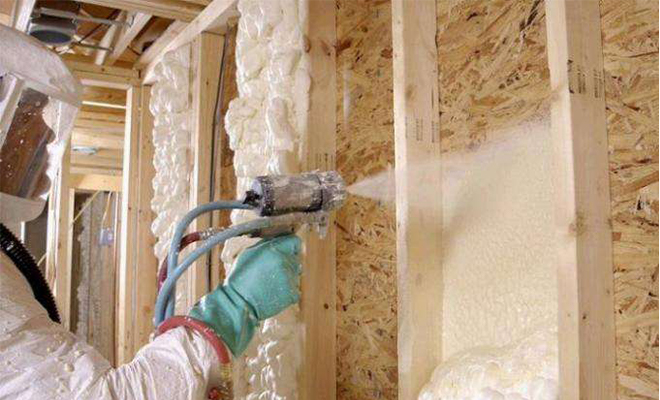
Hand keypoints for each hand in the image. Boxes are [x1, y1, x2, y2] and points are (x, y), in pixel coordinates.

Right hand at [188, 235, 301, 355]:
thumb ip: (267, 244)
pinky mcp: (292, 294)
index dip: (290, 245)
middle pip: (296, 257)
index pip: (295, 241)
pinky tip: (274, 292)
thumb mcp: (249, 253)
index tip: (285, 250)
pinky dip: (287, 290)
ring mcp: (290, 279)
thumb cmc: (240, 277)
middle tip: (272, 269)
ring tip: (270, 282)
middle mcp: (285, 262)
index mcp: (274, 250)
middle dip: (287, 260)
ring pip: (296, 273)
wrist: (238, 302)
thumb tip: (280, 240)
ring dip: (288, 275)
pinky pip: (295, 288)